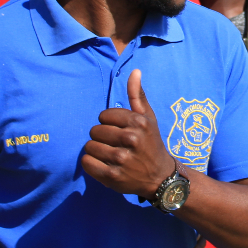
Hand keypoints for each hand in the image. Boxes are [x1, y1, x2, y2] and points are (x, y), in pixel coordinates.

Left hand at [81, 70, 175, 197]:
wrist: (160, 177)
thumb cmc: (151, 143)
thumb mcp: (148, 118)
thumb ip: (137, 95)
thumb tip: (135, 71)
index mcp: (139, 122)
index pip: (104, 116)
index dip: (109, 123)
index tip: (120, 131)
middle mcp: (131, 139)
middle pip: (95, 130)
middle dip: (101, 137)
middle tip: (115, 145)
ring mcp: (122, 159)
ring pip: (89, 146)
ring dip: (96, 151)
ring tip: (110, 155)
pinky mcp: (113, 176)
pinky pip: (87, 163)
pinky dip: (91, 164)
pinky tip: (103, 165)